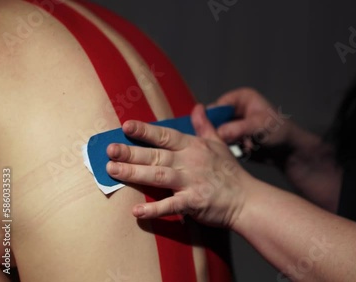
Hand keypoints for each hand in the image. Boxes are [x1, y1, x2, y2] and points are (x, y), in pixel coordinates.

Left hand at [105, 104, 251, 227]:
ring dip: (135, 173)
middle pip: (156, 154)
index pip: (165, 136)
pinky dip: (154, 209)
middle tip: (109, 150)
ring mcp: (191, 182)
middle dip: (131, 151)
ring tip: (113, 171)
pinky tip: (136, 211)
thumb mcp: (218, 143)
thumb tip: (198, 107)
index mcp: (194, 146)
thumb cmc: (231, 172)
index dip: (145, 131)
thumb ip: (204, 126)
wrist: (246, 199)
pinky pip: (171, 205)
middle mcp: (190, 161)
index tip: (125, 126)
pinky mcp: (194, 202)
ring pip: (158, 175)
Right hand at [214, 87, 293, 148]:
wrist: (289, 151)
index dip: (211, 119)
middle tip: (221, 143)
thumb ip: (236, 129)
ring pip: (217, 133)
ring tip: (240, 147)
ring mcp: (234, 125)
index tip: (208, 133)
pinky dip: (229, 149)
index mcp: (241, 98)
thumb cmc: (280, 132)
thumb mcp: (257, 127)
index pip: (217, 106)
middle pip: (214, 120)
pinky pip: (223, 143)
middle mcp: (235, 109)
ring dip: (225, 143)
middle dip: (217, 133)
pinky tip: (242, 151)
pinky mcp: (235, 138)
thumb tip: (217, 133)